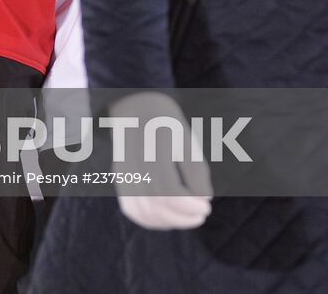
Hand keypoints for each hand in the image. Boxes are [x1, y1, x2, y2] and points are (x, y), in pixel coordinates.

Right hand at [110, 91, 212, 229]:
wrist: (133, 106)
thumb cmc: (165, 121)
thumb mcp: (186, 137)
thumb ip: (195, 168)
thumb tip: (203, 199)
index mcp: (152, 146)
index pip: (168, 189)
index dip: (189, 205)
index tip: (207, 207)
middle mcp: (134, 160)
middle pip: (154, 203)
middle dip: (181, 216)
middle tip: (201, 214)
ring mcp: (123, 170)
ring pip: (141, 209)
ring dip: (168, 222)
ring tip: (187, 218)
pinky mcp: (120, 179)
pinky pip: (131, 208)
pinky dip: (150, 220)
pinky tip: (168, 219)